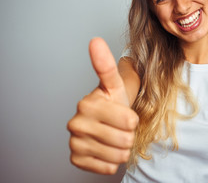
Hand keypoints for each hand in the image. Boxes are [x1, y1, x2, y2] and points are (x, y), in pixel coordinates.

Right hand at [67, 38, 138, 173]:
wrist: (103, 123)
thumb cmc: (113, 104)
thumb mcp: (116, 85)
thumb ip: (106, 65)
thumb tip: (95, 41)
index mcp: (88, 103)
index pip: (128, 120)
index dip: (132, 120)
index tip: (125, 113)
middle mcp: (76, 122)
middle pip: (125, 139)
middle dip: (128, 135)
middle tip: (120, 127)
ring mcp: (74, 142)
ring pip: (118, 155)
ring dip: (121, 149)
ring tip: (114, 136)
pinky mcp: (76, 159)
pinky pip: (108, 167)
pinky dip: (112, 161)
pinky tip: (106, 148)